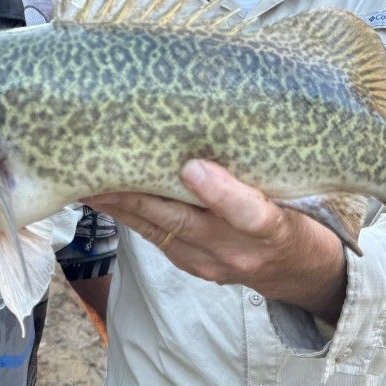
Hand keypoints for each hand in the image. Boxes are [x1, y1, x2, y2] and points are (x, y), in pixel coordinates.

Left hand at [86, 159, 346, 322]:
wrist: (299, 271)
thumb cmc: (296, 215)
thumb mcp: (297, 192)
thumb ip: (266, 166)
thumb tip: (230, 115)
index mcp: (273, 228)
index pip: (249, 213)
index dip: (220, 192)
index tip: (193, 167)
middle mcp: (237, 251)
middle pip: (183, 222)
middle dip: (139, 196)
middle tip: (103, 169)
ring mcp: (209, 262)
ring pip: (158, 230)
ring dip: (121, 205)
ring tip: (87, 177)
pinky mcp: (189, 265)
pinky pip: (153, 236)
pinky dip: (128, 213)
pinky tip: (102, 193)